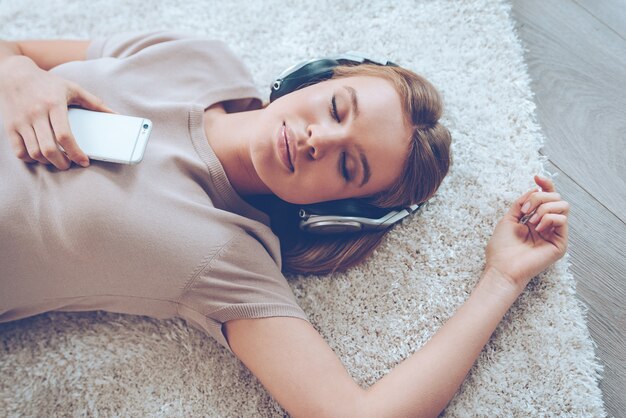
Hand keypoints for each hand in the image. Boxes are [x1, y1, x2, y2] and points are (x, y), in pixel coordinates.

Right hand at [0, 55, 113, 169]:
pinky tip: (39, 157)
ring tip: (57, 161)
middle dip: (62, 163)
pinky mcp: (10, 126)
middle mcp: (36, 114)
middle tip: (69, 164)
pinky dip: (30, 159)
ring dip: (48, 162)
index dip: (76, 152)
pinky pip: (18, 151)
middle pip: (49, 149)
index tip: (84, 161)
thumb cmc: (47, 83)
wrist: (13, 74)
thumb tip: (116, 115)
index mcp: (54, 105)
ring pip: (34, 152)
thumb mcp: (72, 88)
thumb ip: (94, 103)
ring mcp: (21, 121)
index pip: (65, 136)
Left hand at [485, 175, 568, 292]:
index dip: (545, 184)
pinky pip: (562, 220)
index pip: (548, 197)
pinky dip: (549, 219)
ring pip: (563, 206)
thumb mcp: (509, 219)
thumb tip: (535, 189)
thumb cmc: (502, 248)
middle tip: (525, 210)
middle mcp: (547, 225)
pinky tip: (538, 228)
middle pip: (556, 198)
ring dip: (544, 208)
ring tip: (531, 221)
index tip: (537, 176)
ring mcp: (555, 234)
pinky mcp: (560, 243)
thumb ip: (521, 203)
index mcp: (536, 220)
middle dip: (539, 198)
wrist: (502, 268)